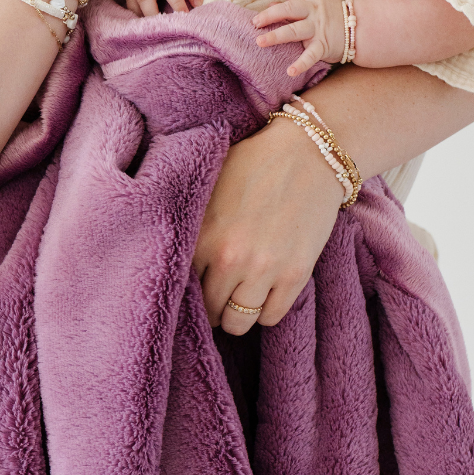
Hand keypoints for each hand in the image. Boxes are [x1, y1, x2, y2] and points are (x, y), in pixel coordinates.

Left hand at [194, 116, 343, 332]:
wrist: (309, 153)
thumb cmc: (254, 163)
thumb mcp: (209, 185)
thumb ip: (190, 220)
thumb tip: (165, 248)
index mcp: (202, 235)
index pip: (183, 286)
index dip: (189, 290)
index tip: (195, 287)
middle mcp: (230, 258)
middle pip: (211, 310)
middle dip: (212, 307)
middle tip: (216, 298)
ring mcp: (264, 269)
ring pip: (240, 321)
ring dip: (237, 315)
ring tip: (238, 300)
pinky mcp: (295, 274)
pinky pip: (272, 316)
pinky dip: (266, 311)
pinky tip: (264, 294)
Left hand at [253, 0, 346, 74]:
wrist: (362, 28)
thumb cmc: (333, 16)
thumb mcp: (316, 4)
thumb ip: (295, 5)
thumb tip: (271, 4)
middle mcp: (313, 11)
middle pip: (289, 8)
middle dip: (269, 14)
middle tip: (254, 22)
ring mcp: (318, 28)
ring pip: (294, 30)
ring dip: (276, 36)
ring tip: (259, 42)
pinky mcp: (324, 45)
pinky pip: (311, 55)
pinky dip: (300, 64)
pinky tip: (290, 71)